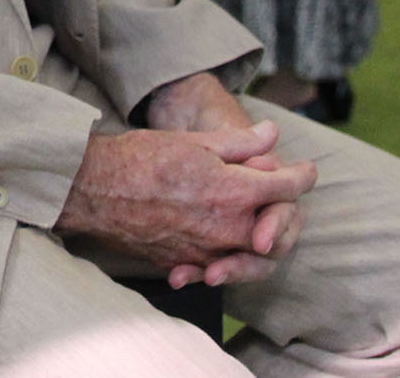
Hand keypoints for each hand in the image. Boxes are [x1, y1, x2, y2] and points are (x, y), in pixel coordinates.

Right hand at [56, 121, 315, 285]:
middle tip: (278, 199)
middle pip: (277, 232)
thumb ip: (240, 143)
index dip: (303, 175)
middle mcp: (228, 228)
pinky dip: (220, 256)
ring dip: (254, 238)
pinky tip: (213, 245)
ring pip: (249, 254)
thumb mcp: (194, 142)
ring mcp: (207, 251)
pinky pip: (214, 265)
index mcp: (235, 192)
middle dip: (283, 215)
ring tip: (251, 224)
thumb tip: (273, 134)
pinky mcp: (184, 263)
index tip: (306, 170)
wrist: (93, 189)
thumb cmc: (140, 159)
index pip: (287, 188)